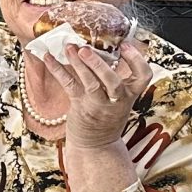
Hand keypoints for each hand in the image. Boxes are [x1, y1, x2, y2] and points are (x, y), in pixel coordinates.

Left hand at [31, 39, 148, 148]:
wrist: (96, 146)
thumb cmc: (106, 115)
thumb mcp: (119, 97)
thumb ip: (115, 76)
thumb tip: (104, 45)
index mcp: (130, 94)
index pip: (144, 76)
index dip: (137, 60)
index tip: (125, 45)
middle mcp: (117, 100)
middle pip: (114, 81)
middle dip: (100, 64)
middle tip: (85, 49)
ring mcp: (98, 104)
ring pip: (91, 84)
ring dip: (79, 64)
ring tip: (69, 47)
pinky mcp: (81, 106)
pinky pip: (70, 86)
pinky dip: (58, 70)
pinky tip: (48, 58)